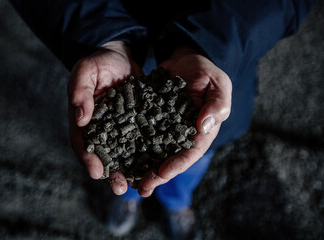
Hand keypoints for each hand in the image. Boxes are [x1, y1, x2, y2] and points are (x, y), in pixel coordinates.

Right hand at [67, 41, 141, 194]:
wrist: (119, 56)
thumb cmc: (98, 63)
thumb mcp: (85, 72)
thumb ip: (80, 92)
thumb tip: (80, 118)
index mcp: (84, 122)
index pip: (83, 144)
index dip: (88, 159)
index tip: (97, 172)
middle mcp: (101, 130)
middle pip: (104, 156)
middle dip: (112, 174)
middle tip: (121, 188)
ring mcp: (120, 129)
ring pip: (124, 154)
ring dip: (132, 170)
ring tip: (141, 184)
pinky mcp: (137, 125)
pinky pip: (142, 142)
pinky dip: (147, 154)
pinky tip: (157, 164)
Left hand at [137, 45, 231, 196]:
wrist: (185, 60)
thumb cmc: (206, 71)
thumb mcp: (218, 83)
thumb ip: (217, 104)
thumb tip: (204, 126)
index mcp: (201, 132)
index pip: (190, 153)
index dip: (176, 165)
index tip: (161, 173)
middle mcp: (181, 135)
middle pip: (169, 159)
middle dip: (156, 175)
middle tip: (141, 188)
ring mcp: (164, 129)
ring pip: (152, 153)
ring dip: (141, 168)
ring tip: (126, 181)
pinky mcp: (150, 120)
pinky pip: (140, 135)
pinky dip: (130, 147)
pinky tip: (118, 156)